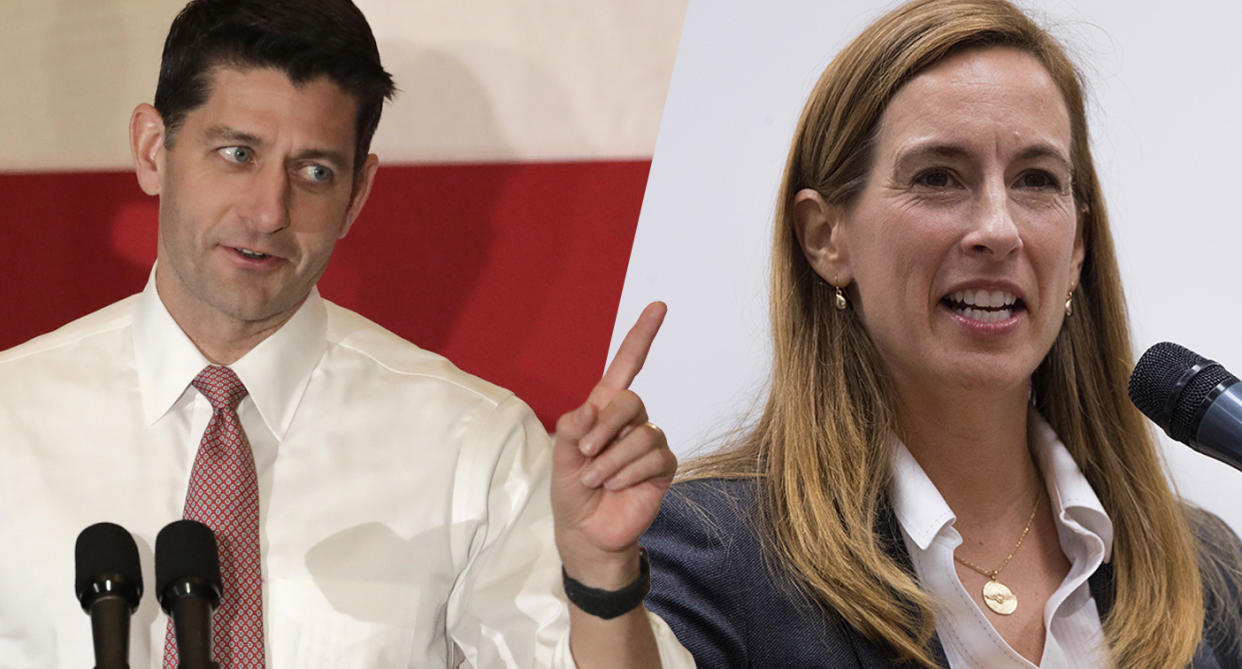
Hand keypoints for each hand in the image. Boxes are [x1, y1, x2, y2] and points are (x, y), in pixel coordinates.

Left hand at [551, 302, 675, 587]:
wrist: (588, 533)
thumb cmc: (572, 492)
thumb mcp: (561, 458)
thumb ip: (571, 429)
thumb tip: (591, 409)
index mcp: (604, 409)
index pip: (627, 365)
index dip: (642, 336)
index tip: (659, 306)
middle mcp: (630, 421)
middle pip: (630, 400)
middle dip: (605, 427)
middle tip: (584, 456)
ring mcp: (649, 443)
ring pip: (640, 435)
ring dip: (611, 461)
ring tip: (596, 480)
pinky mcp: (662, 467)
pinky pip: (653, 457)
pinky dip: (628, 473)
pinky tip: (616, 486)